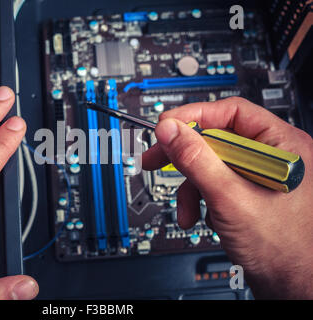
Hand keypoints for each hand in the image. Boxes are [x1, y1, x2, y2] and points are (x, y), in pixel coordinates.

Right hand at [142, 97, 312, 298]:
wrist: (293, 289)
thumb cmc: (285, 250)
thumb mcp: (229, 198)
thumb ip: (196, 160)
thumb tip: (170, 130)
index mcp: (281, 146)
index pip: (231, 112)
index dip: (194, 116)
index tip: (165, 127)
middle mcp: (271, 157)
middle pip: (217, 138)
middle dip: (185, 155)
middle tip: (155, 158)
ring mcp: (258, 177)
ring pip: (211, 164)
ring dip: (190, 186)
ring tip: (186, 209)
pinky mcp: (247, 194)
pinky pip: (215, 183)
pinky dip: (200, 199)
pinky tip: (199, 216)